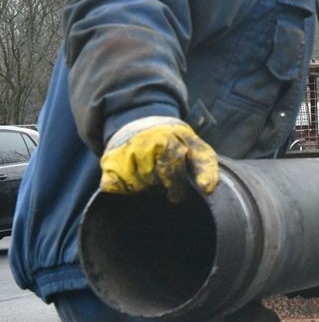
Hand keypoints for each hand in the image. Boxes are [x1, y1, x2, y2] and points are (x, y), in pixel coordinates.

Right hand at [99, 117, 218, 202]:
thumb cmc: (175, 142)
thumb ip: (206, 167)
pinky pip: (115, 188)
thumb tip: (208, 189)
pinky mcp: (108, 164)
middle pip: (152, 182)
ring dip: (146, 187)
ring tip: (151, 176)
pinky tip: (135, 178)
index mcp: (164, 141)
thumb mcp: (195, 147)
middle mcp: (140, 146)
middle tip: (164, 182)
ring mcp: (122, 155)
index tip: (178, 195)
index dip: (175, 187)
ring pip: (135, 187)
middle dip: (161, 186)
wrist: (144, 126)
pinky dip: (127, 189)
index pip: (170, 170)